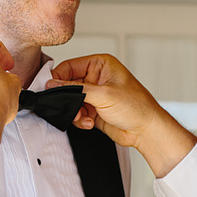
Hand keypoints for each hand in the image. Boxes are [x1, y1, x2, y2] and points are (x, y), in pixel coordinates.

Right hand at [49, 54, 196, 177]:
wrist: (147, 131)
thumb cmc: (137, 107)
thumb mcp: (104, 95)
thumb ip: (76, 89)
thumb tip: (53, 84)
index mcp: (101, 65)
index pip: (69, 66)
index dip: (57, 78)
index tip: (49, 89)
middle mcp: (97, 78)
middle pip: (67, 85)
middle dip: (67, 99)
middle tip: (69, 107)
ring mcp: (95, 94)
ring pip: (70, 101)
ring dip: (74, 111)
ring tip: (84, 117)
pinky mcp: (94, 109)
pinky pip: (76, 113)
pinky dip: (80, 119)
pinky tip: (90, 122)